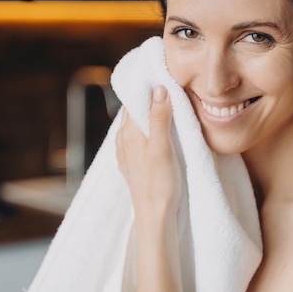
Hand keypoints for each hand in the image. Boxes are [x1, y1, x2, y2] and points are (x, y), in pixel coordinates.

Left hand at [116, 85, 181, 215]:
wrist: (154, 217)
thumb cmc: (159, 184)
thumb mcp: (162, 147)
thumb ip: (158, 117)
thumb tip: (158, 88)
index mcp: (128, 133)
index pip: (134, 99)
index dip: (148, 86)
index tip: (162, 74)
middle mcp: (123, 140)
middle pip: (135, 110)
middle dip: (150, 98)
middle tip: (170, 86)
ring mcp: (126, 152)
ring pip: (137, 124)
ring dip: (151, 114)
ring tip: (169, 105)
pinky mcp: (134, 163)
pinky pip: (140, 137)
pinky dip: (150, 129)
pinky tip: (162, 131)